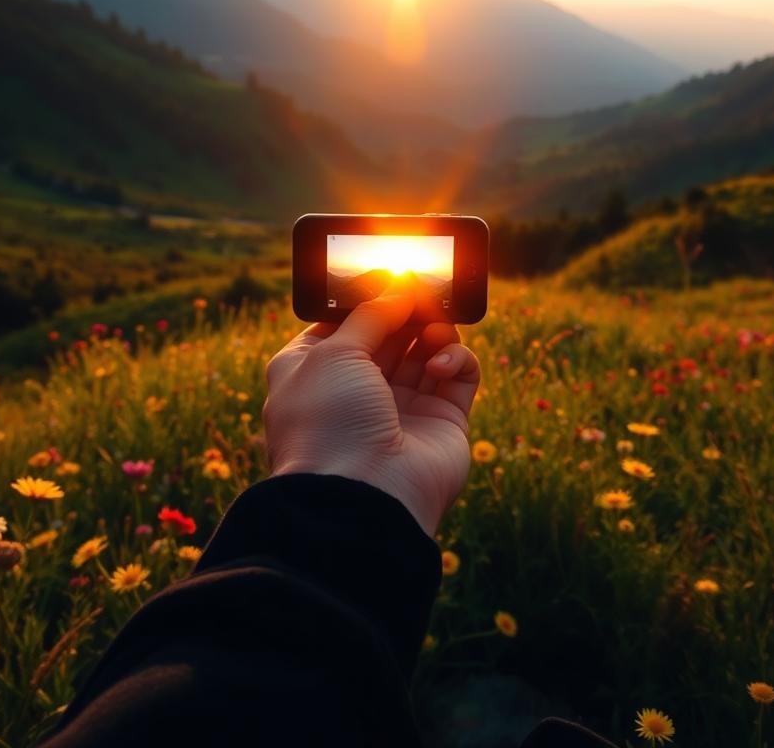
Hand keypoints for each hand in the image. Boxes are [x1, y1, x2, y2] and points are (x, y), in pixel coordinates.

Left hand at [264, 281, 479, 534]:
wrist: (360, 498)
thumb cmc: (329, 421)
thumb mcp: (334, 351)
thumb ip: (371, 312)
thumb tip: (399, 284)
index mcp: (315, 373)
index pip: (343, 324)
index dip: (367, 299)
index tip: (389, 274)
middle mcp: (357, 390)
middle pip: (391, 332)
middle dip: (407, 308)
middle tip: (425, 287)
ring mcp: (402, 407)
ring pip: (427, 349)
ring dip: (433, 329)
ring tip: (434, 325)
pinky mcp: (443, 421)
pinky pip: (458, 374)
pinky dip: (454, 359)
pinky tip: (440, 363)